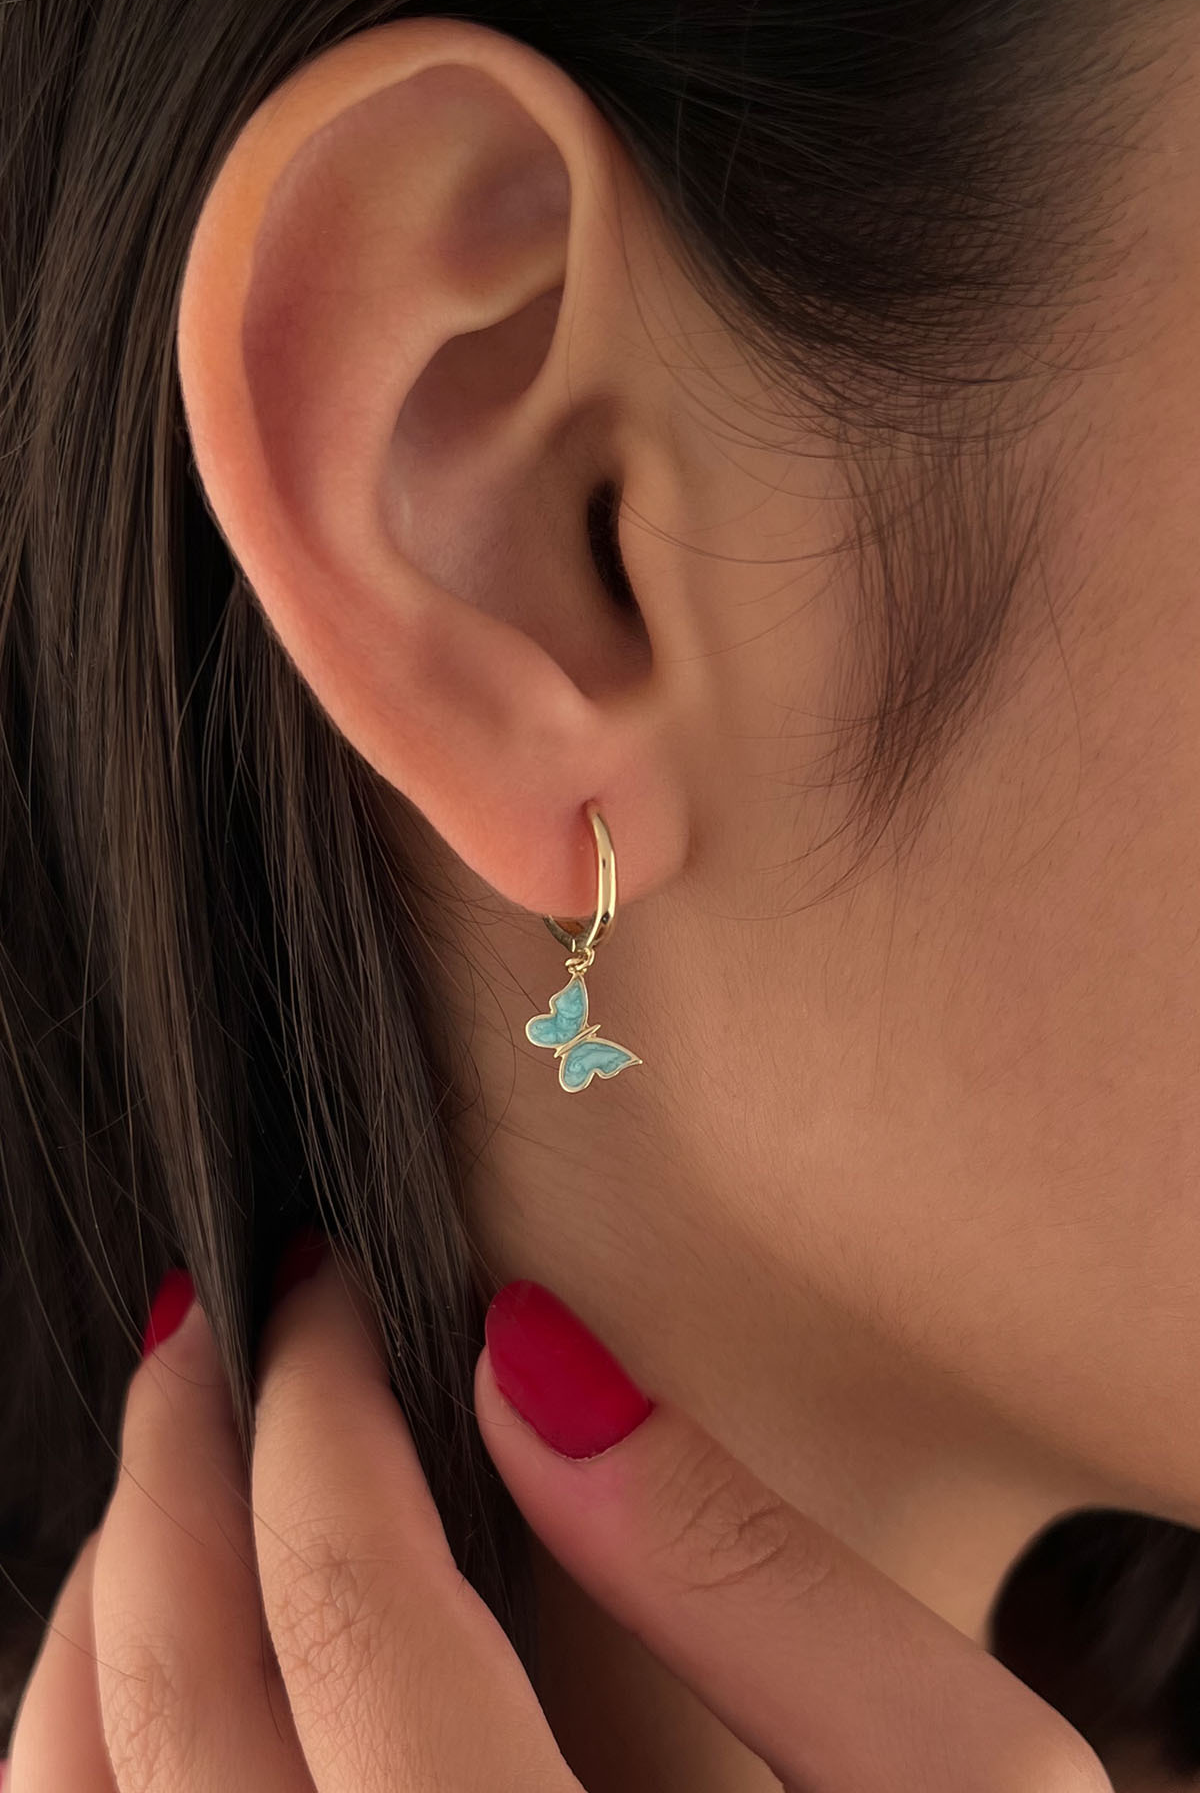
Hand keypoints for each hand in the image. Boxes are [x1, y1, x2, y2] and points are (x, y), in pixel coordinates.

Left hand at [8, 1249, 1111, 1791]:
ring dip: (106, 1608)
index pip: (355, 1621)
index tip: (326, 1288)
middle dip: (180, 1467)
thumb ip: (755, 1577)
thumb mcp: (976, 1790)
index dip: (318, 1408)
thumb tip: (532, 1361)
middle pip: (182, 1715)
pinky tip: (156, 1654)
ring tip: (173, 1454)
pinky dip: (83, 1757)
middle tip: (217, 1317)